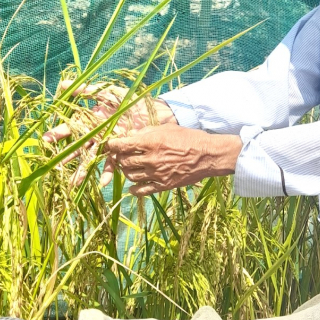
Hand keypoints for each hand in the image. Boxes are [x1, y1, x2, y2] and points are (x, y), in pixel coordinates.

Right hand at [42, 80, 176, 185]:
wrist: (158, 113)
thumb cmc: (133, 102)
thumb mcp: (111, 94)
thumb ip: (89, 91)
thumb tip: (64, 84)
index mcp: (93, 121)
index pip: (72, 128)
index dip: (59, 133)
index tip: (45, 140)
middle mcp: (98, 134)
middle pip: (79, 147)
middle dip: (66, 156)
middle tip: (54, 166)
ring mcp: (109, 144)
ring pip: (92, 159)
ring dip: (83, 171)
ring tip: (74, 183)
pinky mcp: (121, 152)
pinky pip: (112, 164)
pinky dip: (107, 173)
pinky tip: (102, 183)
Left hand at [105, 125, 242, 195]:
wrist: (207, 155)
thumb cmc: (188, 138)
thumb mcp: (167, 128)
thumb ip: (147, 132)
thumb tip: (131, 136)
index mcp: (150, 142)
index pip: (122, 145)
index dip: (113, 145)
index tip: (112, 145)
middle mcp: (151, 159)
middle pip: (123, 162)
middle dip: (120, 158)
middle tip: (122, 155)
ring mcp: (156, 174)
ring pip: (130, 176)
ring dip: (127, 171)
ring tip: (131, 167)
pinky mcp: (163, 185)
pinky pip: (141, 191)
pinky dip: (134, 189)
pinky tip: (133, 186)